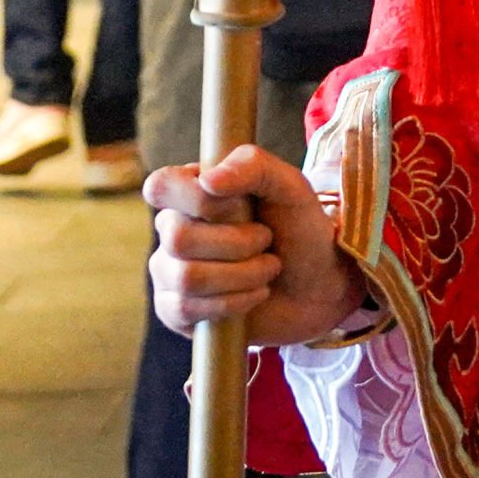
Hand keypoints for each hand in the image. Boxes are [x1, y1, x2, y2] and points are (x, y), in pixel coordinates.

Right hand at [144, 145, 363, 347]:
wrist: (317, 286)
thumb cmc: (298, 229)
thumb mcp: (290, 187)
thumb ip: (255, 167)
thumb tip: (208, 180)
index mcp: (192, 190)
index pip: (161, 186)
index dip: (197, 200)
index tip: (238, 205)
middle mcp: (172, 229)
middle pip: (178, 238)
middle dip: (238, 243)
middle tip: (266, 240)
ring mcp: (169, 272)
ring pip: (187, 278)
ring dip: (243, 275)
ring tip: (267, 269)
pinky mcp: (175, 311)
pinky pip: (187, 310)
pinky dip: (234, 302)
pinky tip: (254, 294)